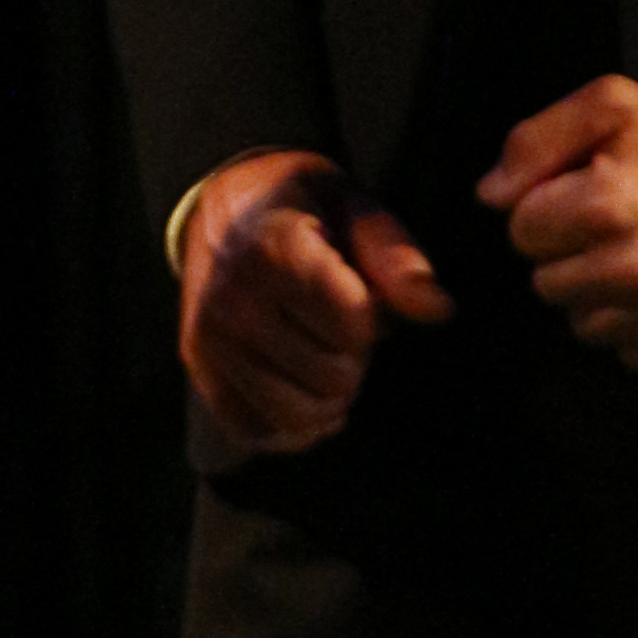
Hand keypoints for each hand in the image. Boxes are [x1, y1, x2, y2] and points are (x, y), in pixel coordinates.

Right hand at [179, 151, 452, 450]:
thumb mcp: (353, 206)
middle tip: (341, 332)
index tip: (360, 294)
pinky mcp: (199, 369)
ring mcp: (210, 339)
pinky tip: (306, 400)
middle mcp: (235, 296)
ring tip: (328, 366)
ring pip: (295, 412)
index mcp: (276, 245)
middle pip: (331, 374)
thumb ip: (394, 254)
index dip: (372, 319)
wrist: (221, 208)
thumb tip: (438, 308)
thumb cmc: (302, 208)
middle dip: (354, 360)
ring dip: (328, 400)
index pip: (352, 320)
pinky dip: (291, 430)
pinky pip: (254, 430)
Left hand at [478, 73, 637, 375]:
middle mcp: (631, 268)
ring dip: (599, 296)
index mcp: (606, 205)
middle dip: (569, 255)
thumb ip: (538, 139)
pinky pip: (627, 353)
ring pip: (582, 324)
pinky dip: (637, 327)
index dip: (546, 210)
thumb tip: (490, 194)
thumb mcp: (616, 104)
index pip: (521, 231)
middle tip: (613, 227)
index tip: (581, 197)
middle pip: (546, 283)